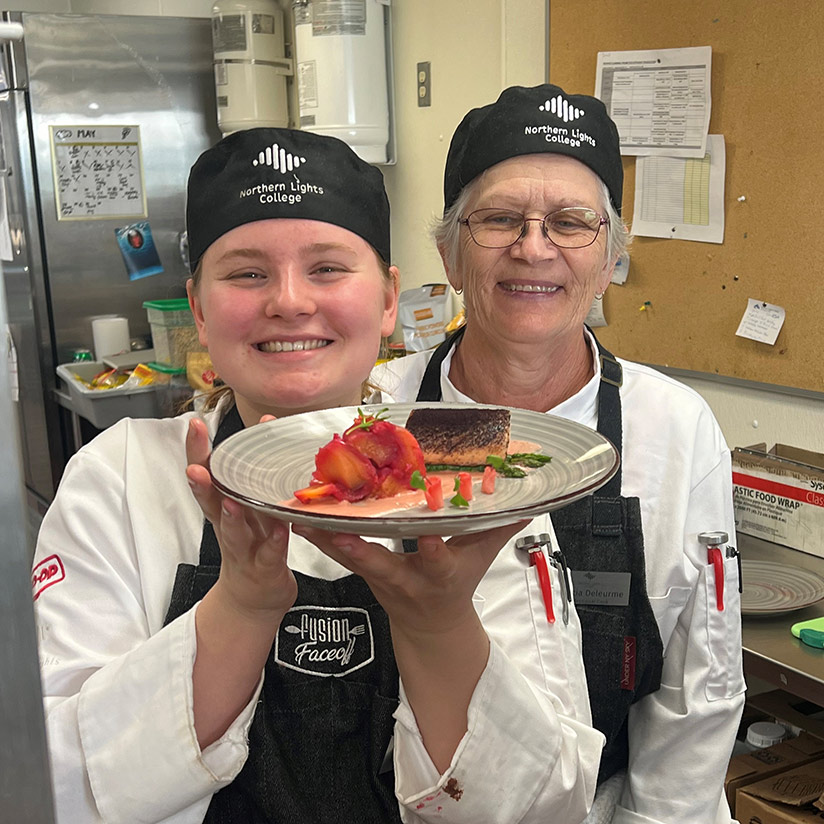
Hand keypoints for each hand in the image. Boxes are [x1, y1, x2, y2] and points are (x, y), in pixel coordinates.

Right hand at [186, 416, 296, 621]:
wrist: (254, 599)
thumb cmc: (253, 545)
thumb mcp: (250, 506)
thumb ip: (255, 475)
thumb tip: (267, 429)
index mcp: (225, 504)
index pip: (209, 473)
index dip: (198, 451)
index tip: (195, 425)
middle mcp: (229, 524)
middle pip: (211, 500)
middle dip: (202, 481)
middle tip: (195, 466)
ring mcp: (244, 548)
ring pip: (233, 531)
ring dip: (232, 517)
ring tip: (231, 501)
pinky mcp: (264, 567)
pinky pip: (269, 553)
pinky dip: (273, 542)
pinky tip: (277, 531)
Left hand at [291, 520, 528, 636]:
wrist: (429, 626)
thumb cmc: (457, 585)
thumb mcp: (480, 561)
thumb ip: (498, 530)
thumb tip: (531, 503)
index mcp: (439, 574)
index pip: (437, 559)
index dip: (432, 548)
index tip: (426, 532)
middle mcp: (405, 579)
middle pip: (380, 564)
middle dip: (359, 550)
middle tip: (337, 531)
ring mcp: (378, 579)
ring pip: (348, 558)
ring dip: (323, 539)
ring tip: (298, 516)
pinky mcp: (359, 573)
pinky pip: (335, 553)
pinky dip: (316, 536)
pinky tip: (294, 517)